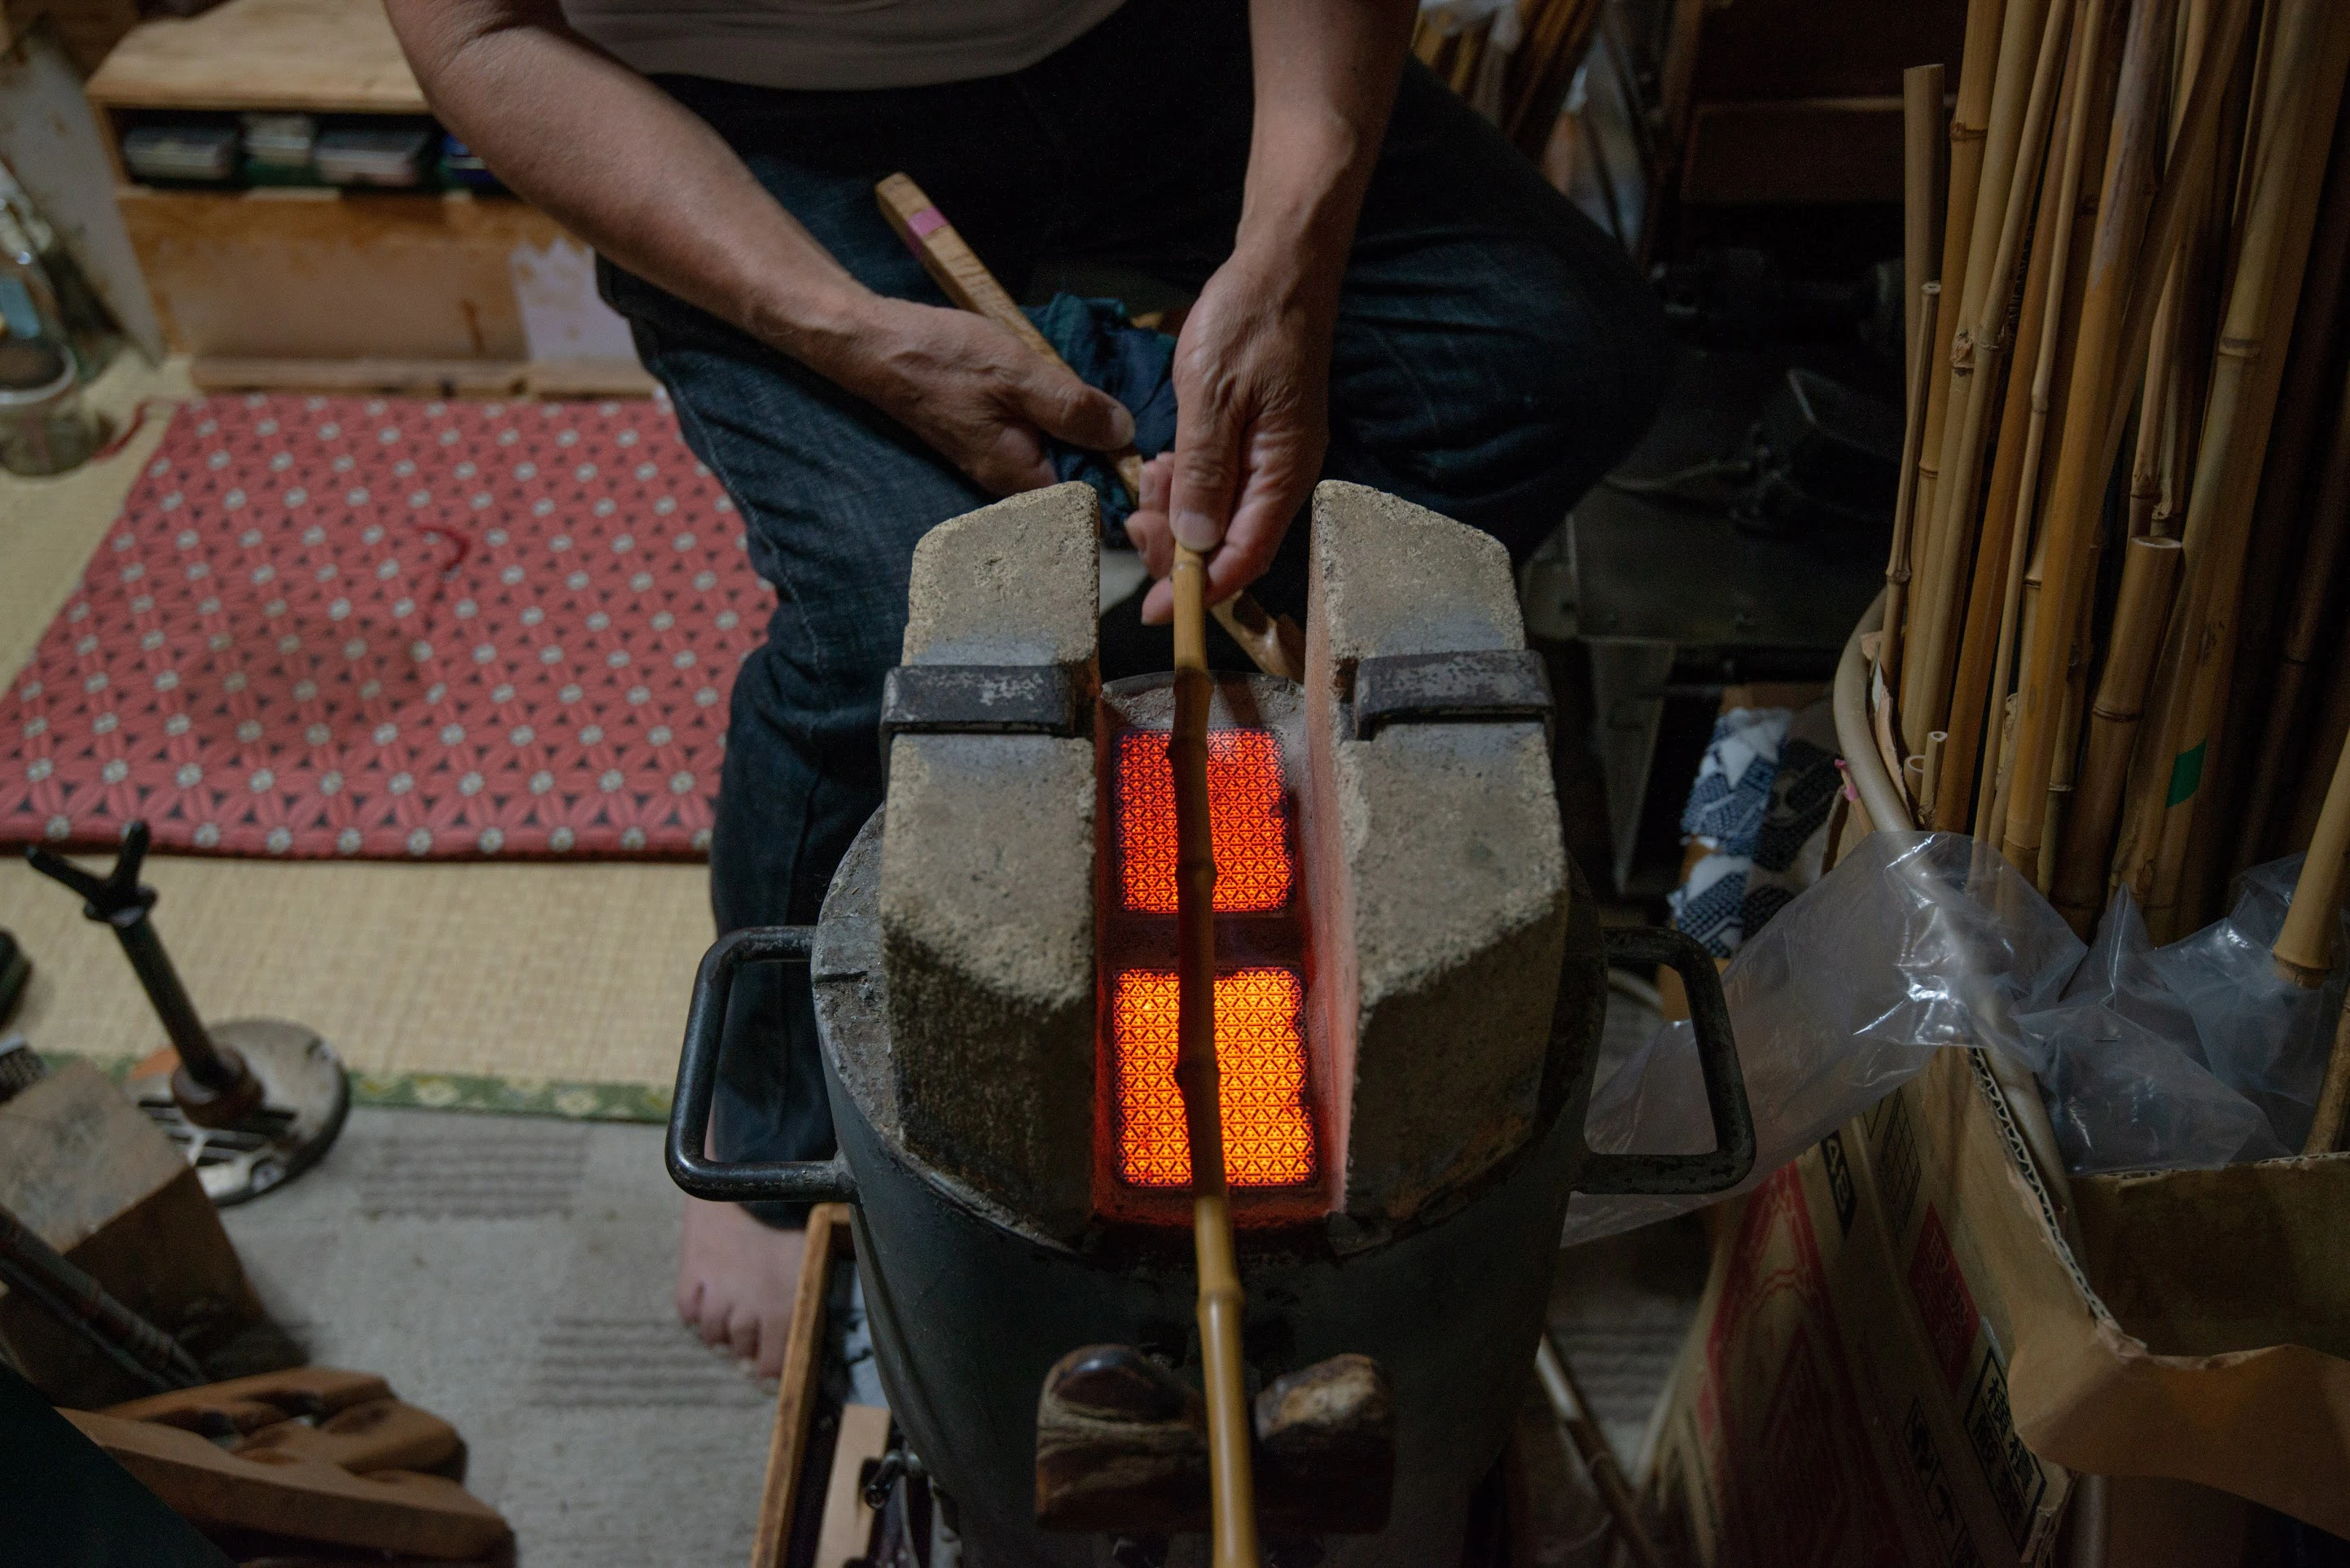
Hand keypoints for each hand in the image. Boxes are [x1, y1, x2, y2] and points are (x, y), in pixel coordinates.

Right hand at [827, 296, 1135, 496]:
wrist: (879, 344)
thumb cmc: (944, 359)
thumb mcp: (1018, 375)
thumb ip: (1072, 408)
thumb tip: (1125, 434)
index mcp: (1020, 476)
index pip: (1088, 503)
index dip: (1121, 479)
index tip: (1147, 450)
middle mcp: (1010, 480)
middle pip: (1078, 481)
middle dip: (1107, 453)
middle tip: (1133, 416)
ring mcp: (998, 459)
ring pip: (1060, 456)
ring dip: (1084, 431)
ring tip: (1108, 400)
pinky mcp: (991, 437)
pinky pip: (1040, 438)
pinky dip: (1059, 418)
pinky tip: (1070, 390)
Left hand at [1123, 247, 1335, 622]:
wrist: (1278, 269)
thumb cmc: (1248, 323)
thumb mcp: (1213, 398)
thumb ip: (1204, 473)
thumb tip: (1195, 543)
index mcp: (1283, 472)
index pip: (1244, 557)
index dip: (1198, 590)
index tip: (1155, 609)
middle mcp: (1284, 476)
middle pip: (1231, 547)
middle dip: (1178, 547)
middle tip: (1135, 522)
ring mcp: (1272, 459)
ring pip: (1221, 518)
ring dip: (1179, 513)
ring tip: (1152, 478)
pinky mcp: (1257, 442)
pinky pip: (1222, 487)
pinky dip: (1188, 487)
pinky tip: (1166, 464)